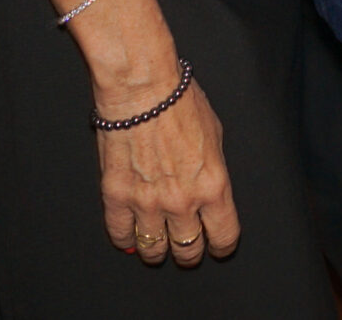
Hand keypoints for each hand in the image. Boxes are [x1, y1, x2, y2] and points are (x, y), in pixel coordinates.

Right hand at [100, 77, 240, 268]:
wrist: (143, 89)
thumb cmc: (180, 101)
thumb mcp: (215, 136)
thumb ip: (212, 170)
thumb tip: (206, 190)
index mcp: (213, 186)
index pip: (224, 236)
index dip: (222, 245)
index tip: (218, 244)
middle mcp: (183, 201)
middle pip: (188, 250)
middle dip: (189, 252)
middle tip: (186, 245)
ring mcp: (148, 202)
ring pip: (154, 250)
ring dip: (157, 251)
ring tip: (157, 244)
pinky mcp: (117, 197)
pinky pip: (121, 235)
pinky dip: (126, 240)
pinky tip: (131, 234)